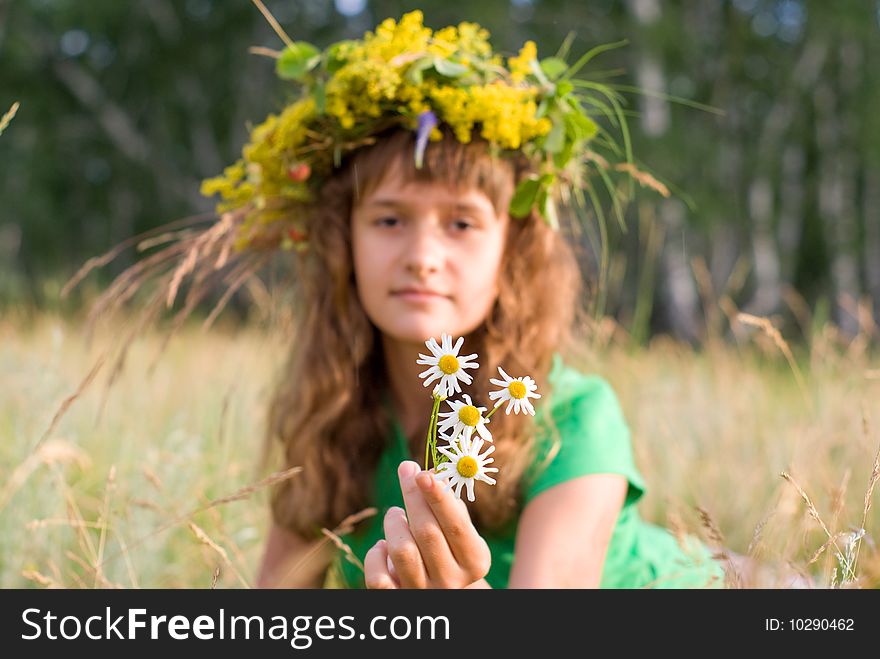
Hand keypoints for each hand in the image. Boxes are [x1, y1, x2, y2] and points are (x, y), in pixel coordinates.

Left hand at [364, 460, 491, 588]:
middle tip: (407, 469)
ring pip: (402, 551)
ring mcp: (423, 592)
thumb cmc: (449, 547)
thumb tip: (428, 473)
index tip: (424, 473)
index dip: (438, 497)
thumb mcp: (459, 529)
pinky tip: (382, 546)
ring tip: (395, 513)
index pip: (456, 525)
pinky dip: (375, 556)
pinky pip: (377, 578)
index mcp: (475, 561)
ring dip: (394, 523)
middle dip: (414, 495)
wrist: (440, 590)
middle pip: (427, 532)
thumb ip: (448, 503)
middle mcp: (452, 580)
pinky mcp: (397, 599)